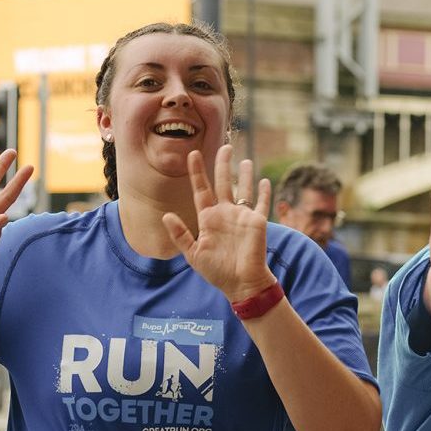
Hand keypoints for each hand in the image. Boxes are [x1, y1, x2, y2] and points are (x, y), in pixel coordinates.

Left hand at [165, 146, 272, 302]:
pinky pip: (261, 204)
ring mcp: (242, 217)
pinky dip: (264, 193)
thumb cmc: (216, 272)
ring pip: (243, 189)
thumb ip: (180, 235)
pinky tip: (264, 181)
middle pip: (223, 183)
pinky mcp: (257, 223)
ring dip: (244, 175)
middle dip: (222, 164)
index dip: (196, 172)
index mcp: (208, 218)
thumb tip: (166, 215)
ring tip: (244, 159)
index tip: (192, 154)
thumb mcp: (193, 254)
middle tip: (225, 146)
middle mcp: (225, 213)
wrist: (240, 284)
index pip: (201, 189)